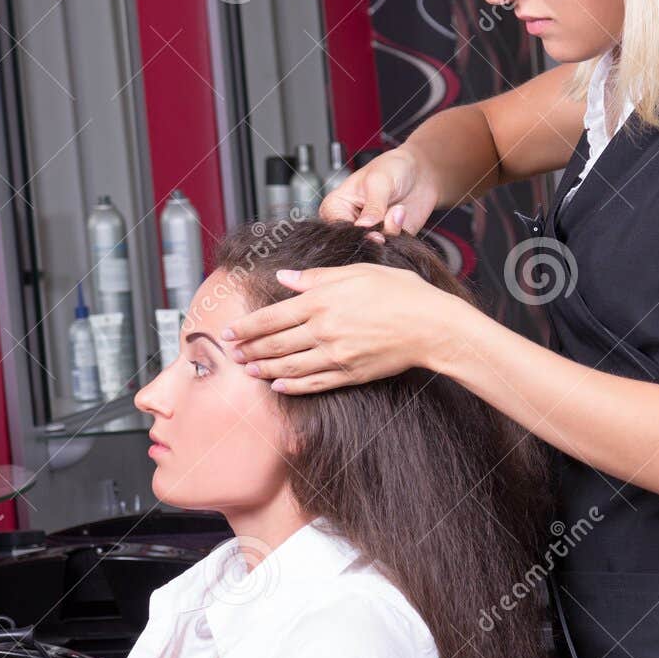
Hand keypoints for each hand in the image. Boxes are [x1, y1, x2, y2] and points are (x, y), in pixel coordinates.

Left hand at [223, 263, 458, 391]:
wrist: (430, 325)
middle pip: (275, 343)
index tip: (228, 331)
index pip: (271, 317)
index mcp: (321, 301)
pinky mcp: (349, 373)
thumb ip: (315, 277)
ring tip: (248, 370)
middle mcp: (324, 329)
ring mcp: (336, 355)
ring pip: (289, 366)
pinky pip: (313, 383)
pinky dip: (292, 385)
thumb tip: (284, 278)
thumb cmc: (399, 292)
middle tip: (231, 354)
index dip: (245, 326)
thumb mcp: (356, 272)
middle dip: (249, 349)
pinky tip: (278, 385)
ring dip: (264, 368)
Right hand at [319, 145, 438, 237]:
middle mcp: (349, 223)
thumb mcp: (380, 181)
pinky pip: (391, 250)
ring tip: (399, 209)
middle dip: (376, 234)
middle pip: (356, 243)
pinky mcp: (388, 241)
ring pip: (375, 248)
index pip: (338, 230)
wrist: (420, 172)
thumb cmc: (393, 167)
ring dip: (391, 233)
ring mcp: (369, 233)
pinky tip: (403, 219)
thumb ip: (373, 207)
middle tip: (391, 215)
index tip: (373, 227)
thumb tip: (364, 227)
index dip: (356, 232)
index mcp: (336, 207)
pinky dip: (400, 240)